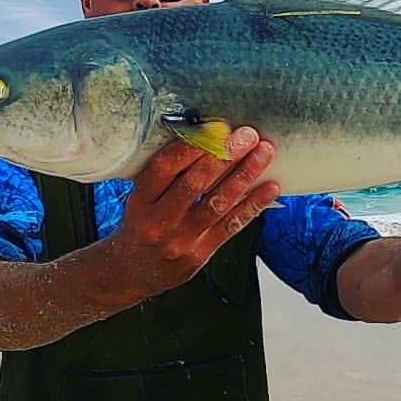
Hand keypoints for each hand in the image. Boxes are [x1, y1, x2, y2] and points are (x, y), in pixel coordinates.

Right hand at [111, 126, 280, 299]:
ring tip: (263, 154)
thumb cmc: (140, 227)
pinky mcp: (199, 255)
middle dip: (224, 155)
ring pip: (217, 204)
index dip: (192, 145)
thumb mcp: (139, 198)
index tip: (216, 127)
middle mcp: (158, 221)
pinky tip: (269, 187)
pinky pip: (230, 226)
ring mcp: (180, 241)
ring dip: (244, 175)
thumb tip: (205, 138)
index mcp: (140, 201)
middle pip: (194, 184)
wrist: (132, 273)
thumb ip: (166, 174)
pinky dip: (253, 205)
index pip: (165, 167)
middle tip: (246, 136)